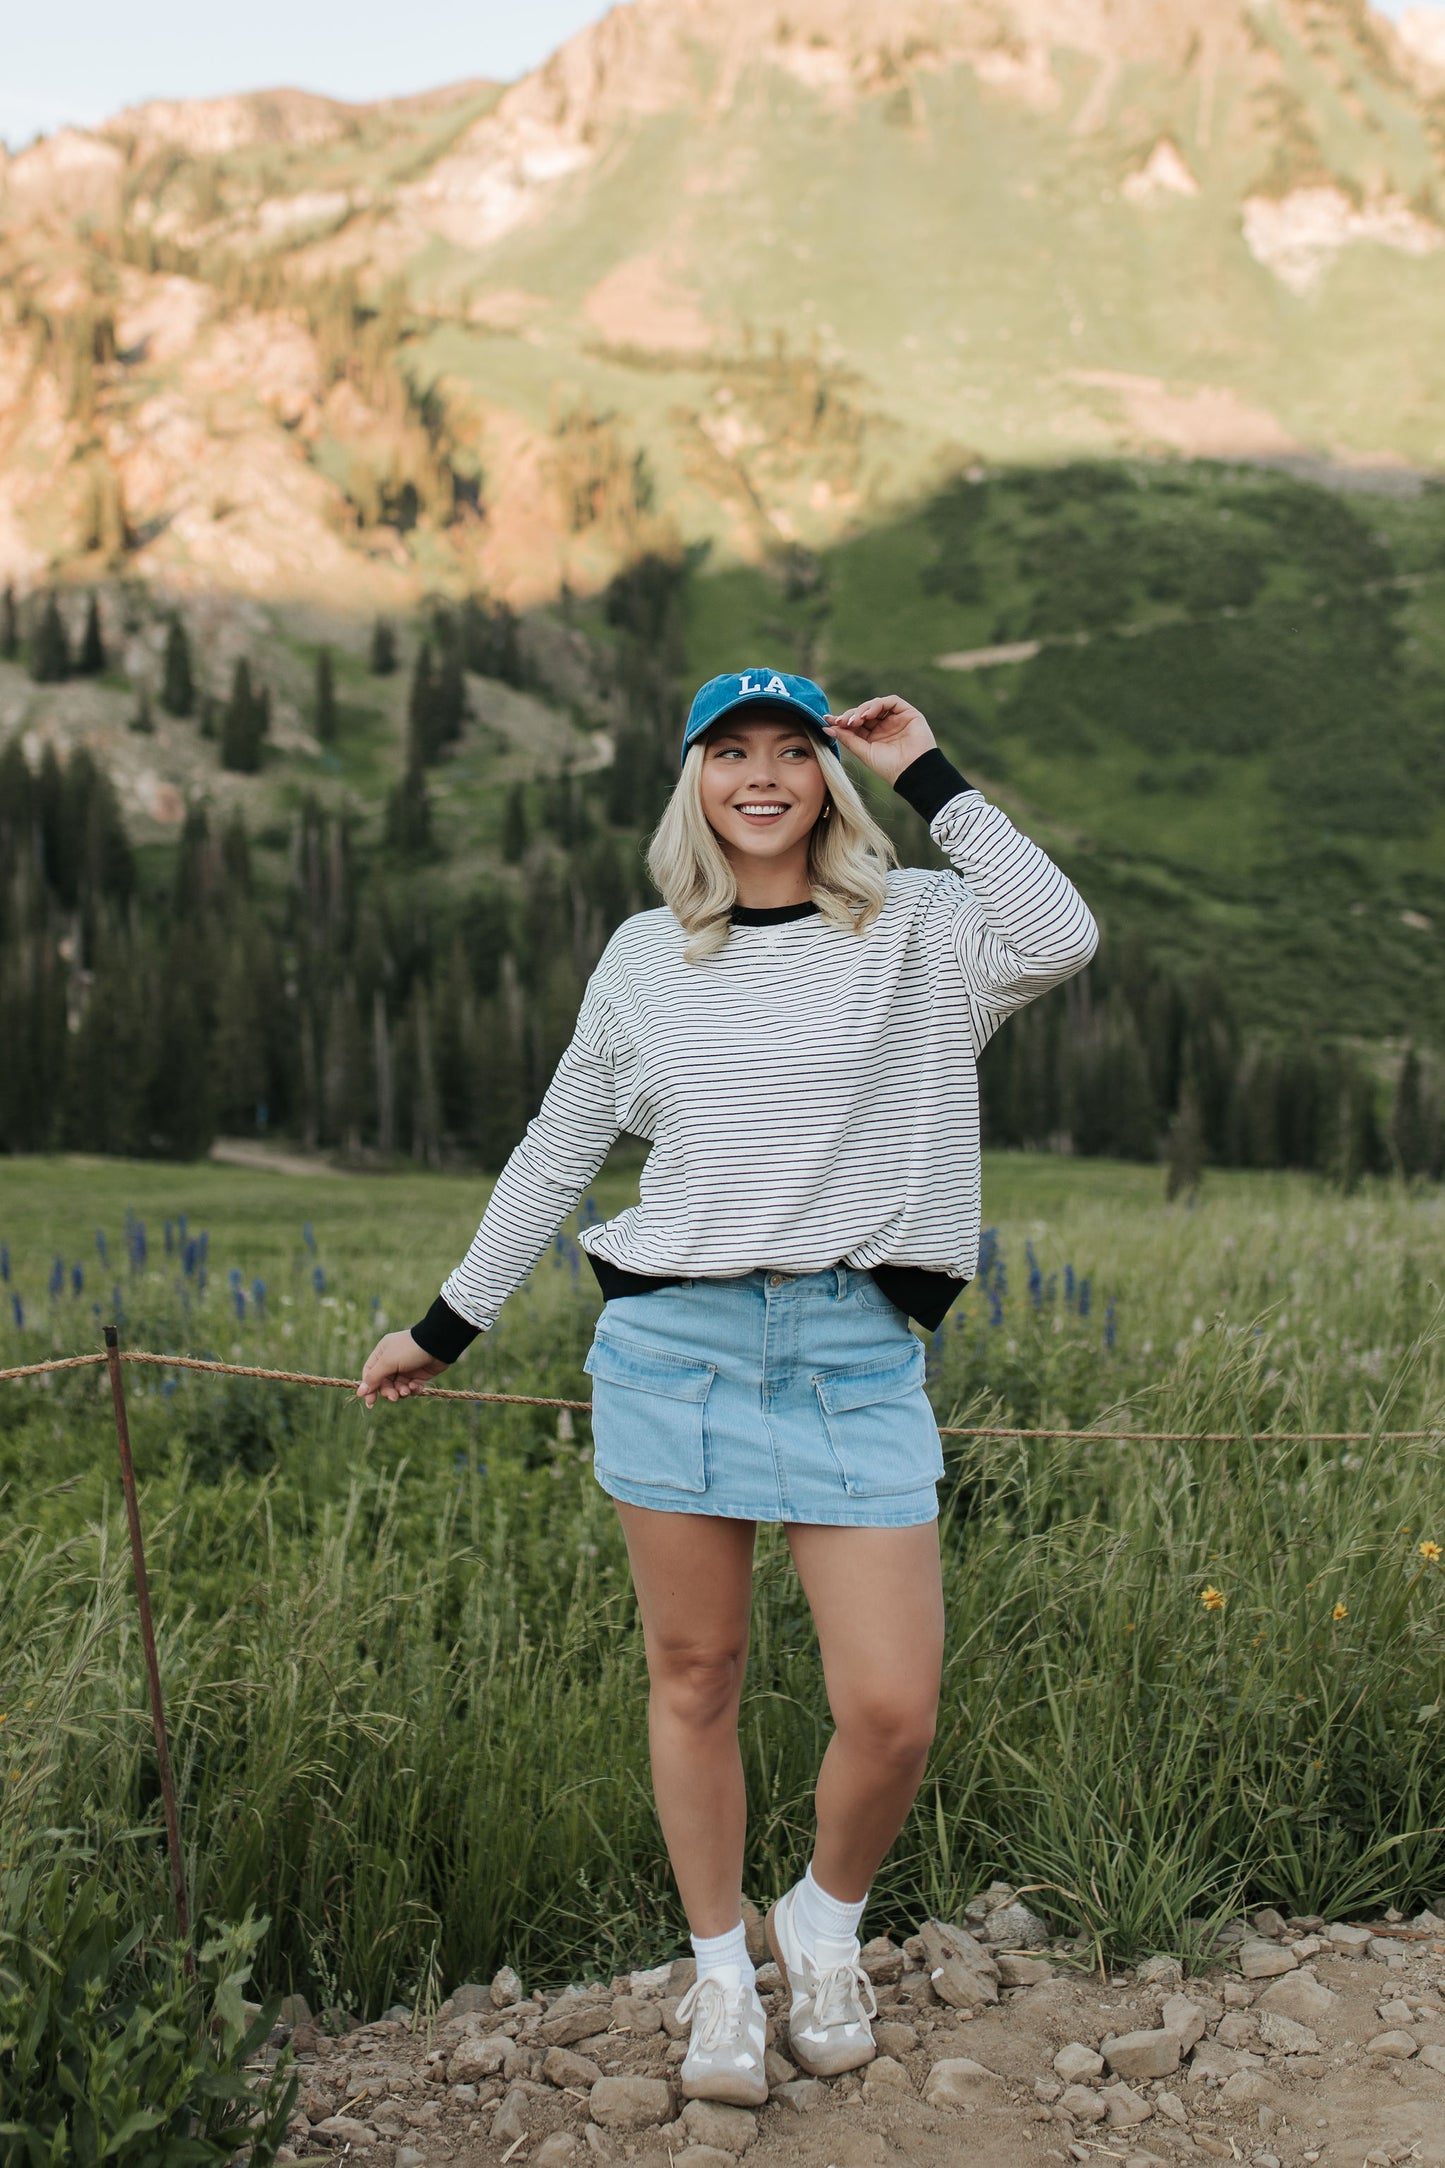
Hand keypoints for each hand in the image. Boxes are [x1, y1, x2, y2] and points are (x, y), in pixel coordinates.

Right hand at [356, 1330, 449, 1408]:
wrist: (437, 1345)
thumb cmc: (409, 1349)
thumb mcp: (387, 1362)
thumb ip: (373, 1377)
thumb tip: (360, 1392)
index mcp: (382, 1353)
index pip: (370, 1373)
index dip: (369, 1388)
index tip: (370, 1402)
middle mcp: (393, 1360)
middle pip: (384, 1383)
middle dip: (388, 1392)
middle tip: (394, 1397)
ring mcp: (407, 1368)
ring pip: (398, 1387)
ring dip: (401, 1392)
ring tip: (406, 1391)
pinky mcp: (419, 1375)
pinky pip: (411, 1387)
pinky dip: (413, 1389)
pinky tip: (415, 1386)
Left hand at [821, 696, 935, 784]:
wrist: (912, 772)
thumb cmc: (889, 767)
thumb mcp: (863, 752)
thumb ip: (847, 738)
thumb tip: (827, 727)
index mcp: (873, 737)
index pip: (855, 723)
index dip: (842, 720)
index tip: (827, 720)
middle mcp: (884, 726)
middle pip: (863, 712)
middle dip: (850, 714)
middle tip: (841, 721)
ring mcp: (896, 719)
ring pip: (875, 704)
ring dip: (862, 709)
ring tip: (855, 720)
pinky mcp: (908, 713)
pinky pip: (891, 701)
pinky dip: (877, 705)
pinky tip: (867, 715)